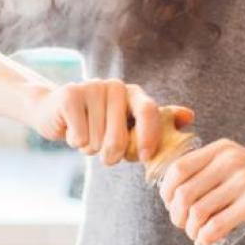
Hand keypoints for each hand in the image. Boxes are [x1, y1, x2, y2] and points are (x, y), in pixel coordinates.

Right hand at [23, 80, 192, 165]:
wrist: (55, 111)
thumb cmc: (98, 124)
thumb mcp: (128, 126)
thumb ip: (157, 124)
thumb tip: (190, 116)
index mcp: (134, 93)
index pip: (149, 112)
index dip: (149, 137)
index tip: (144, 158)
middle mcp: (116, 86)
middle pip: (120, 137)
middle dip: (111, 155)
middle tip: (104, 153)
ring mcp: (92, 87)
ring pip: (97, 141)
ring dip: (90, 148)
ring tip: (85, 136)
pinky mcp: (70, 94)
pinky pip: (80, 136)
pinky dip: (75, 142)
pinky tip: (72, 131)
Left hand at [157, 139, 244, 244]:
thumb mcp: (240, 164)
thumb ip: (212, 170)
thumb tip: (173, 194)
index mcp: (222, 149)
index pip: (178, 169)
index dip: (167, 192)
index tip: (171, 206)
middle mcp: (231, 161)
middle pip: (184, 193)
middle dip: (177, 215)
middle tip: (183, 226)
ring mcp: (244, 181)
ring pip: (198, 211)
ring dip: (191, 229)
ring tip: (196, 235)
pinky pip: (217, 225)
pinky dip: (205, 237)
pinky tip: (205, 241)